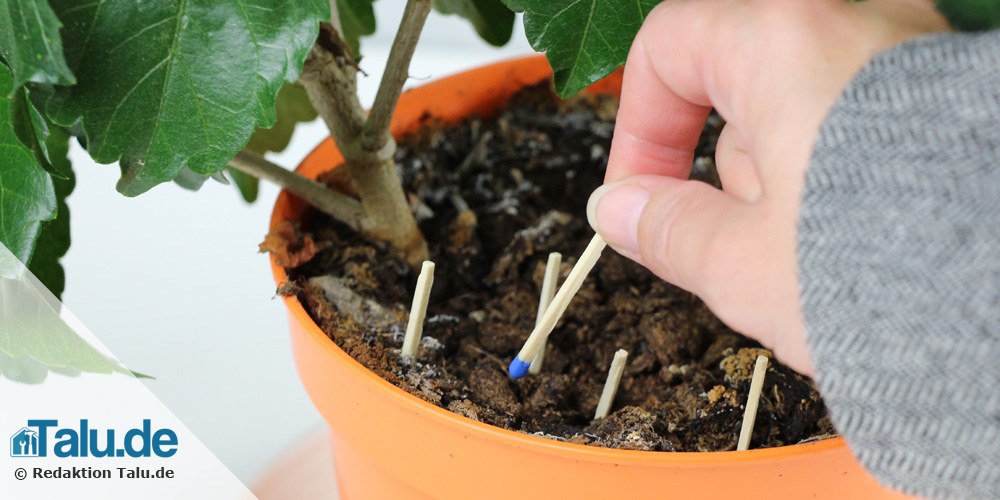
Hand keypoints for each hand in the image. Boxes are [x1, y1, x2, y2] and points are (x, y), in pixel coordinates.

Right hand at [587, 0, 947, 375]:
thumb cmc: (897, 273)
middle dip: (726, 173)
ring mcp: (914, 58)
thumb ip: (666, 228)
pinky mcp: (954, 100)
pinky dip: (846, 180)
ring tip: (823, 261)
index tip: (638, 197)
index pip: (668, 46)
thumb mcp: (743, 266)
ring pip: (806, 112)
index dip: (636, 125)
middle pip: (740, 87)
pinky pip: (867, 128)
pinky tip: (871, 244)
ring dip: (788, 184)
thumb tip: (620, 211)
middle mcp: (855, 26)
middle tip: (742, 250)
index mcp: (784, 41)